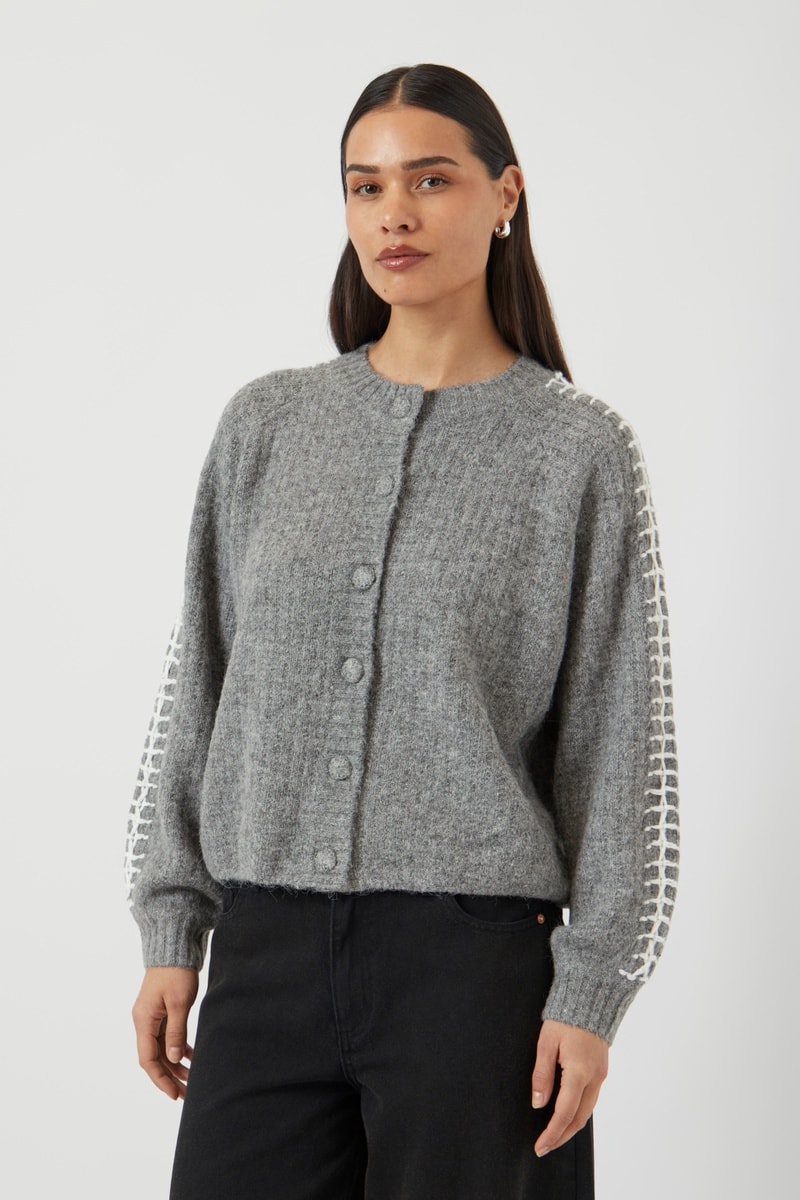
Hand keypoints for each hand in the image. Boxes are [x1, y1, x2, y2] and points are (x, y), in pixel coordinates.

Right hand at [132, 966, 199, 1099]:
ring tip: (193, 1080)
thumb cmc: (176, 971)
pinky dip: (179, 1048)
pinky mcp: (163, 1011)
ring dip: (176, 1065)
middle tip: (187, 1094)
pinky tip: (192, 1058)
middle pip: (155, 1057)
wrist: (175, 945)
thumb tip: (174, 1059)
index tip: (175, 1094)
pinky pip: (168, 1036)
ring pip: (162, 1049)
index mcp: (144, 1020)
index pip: (148, 1059)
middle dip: (170, 1077)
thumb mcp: (178, 1002)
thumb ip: (176, 1032)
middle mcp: (145, 1021)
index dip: (161, 1079)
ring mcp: (153, 1016)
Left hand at [531, 1018, 608, 1155]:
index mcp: (579, 1072)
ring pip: (587, 1111)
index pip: (564, 1113)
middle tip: (544, 1147)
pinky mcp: (602, 1070)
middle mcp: (594, 1078)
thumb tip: (538, 1104)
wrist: (591, 998)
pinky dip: (579, 1112)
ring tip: (553, 1135)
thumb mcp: (546, 1042)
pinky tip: (567, 1114)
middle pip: (578, 1118)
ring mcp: (601, 1075)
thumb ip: (542, 1075)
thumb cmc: (565, 1017)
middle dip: (561, 1136)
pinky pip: (591, 1099)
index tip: (539, 1146)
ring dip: (571, 1126)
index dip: (551, 1133)